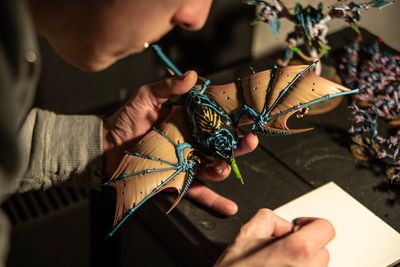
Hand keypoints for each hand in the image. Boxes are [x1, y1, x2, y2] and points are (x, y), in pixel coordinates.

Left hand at [103, 71, 257, 214]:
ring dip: (226, 167)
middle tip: (250, 140)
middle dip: (240, 143)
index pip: (216, 116)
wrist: (106, 147)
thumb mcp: (145, 98)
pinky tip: (230, 207)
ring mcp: (187, 161)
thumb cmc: (125, 120)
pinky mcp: (179, 179)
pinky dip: (214, 199)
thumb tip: (192, 75)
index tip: (249, 112)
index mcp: (188, 120)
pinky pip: (198, 190)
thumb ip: (168, 87)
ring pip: (214, 166)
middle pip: (223, 143)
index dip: (234, 114)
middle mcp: (192, 141)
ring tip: (222, 166)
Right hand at [214, 209, 334, 266]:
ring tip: (277, 266)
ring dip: (301, 263)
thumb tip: (281, 224)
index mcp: (298, 250)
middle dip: (304, 246)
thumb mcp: (246, 235)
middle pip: (322, 251)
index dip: (311, 224)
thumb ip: (268, 218)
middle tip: (282, 249)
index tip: (299, 227)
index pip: (326, 228)